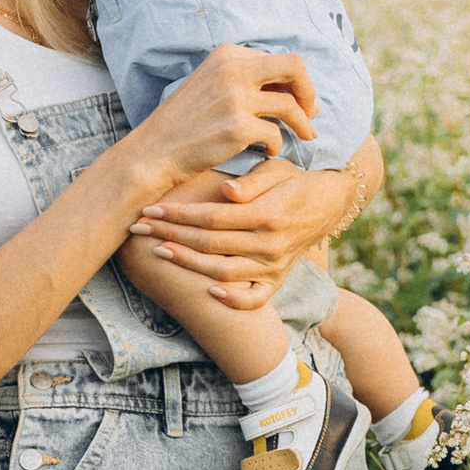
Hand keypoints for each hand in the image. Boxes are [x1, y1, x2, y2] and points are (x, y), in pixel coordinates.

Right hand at [130, 43, 316, 189]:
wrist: (155, 150)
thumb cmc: (186, 121)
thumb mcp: (212, 84)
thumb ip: (248, 79)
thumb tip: (296, 88)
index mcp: (228, 54)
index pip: (280, 60)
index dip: (298, 82)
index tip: (303, 101)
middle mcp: (232, 70)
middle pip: (295, 68)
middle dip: (310, 91)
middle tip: (313, 113)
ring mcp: (235, 98)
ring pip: (290, 105)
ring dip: (303, 124)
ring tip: (306, 137)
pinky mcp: (237, 127)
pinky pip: (275, 135)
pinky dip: (276, 145)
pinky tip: (268, 151)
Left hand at [136, 147, 361, 308]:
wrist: (329, 204)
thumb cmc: (293, 181)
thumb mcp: (277, 170)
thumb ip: (252, 181)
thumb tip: (227, 193)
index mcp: (268, 214)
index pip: (213, 218)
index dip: (179, 214)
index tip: (151, 209)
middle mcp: (270, 244)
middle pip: (210, 245)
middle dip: (171, 235)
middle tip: (140, 227)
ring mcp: (274, 265)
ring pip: (223, 273)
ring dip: (187, 264)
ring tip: (159, 251)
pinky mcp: (277, 278)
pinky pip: (254, 298)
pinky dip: (232, 300)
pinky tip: (207, 292)